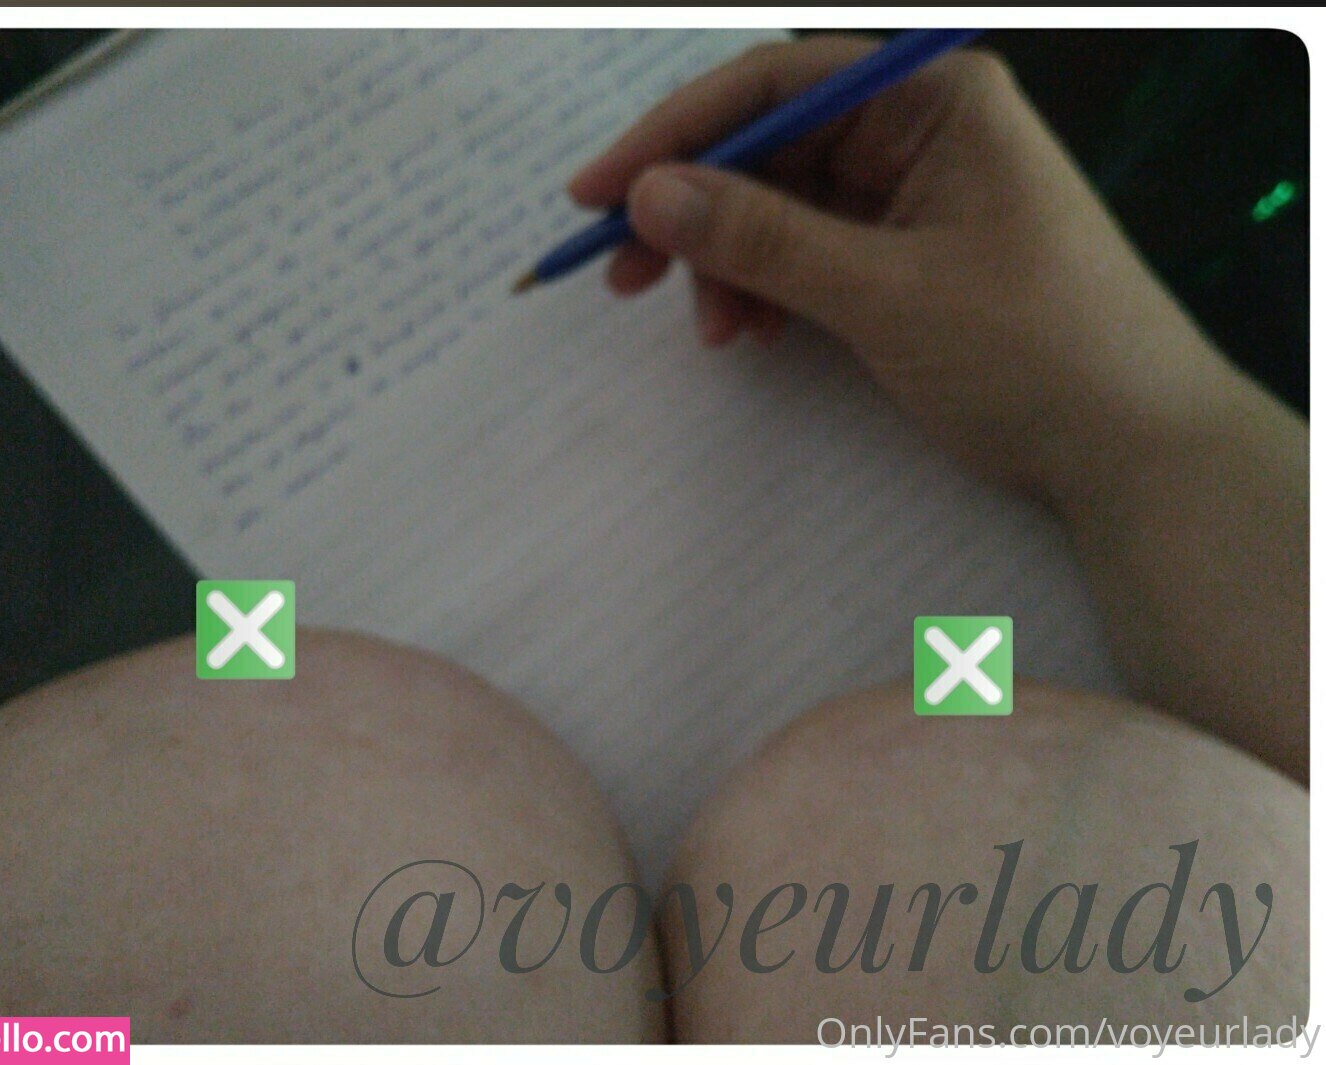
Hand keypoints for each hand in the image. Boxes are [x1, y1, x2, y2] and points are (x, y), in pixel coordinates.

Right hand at [568, 35, 1239, 509]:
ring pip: (783, 208)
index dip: (674, 134)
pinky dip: (770, 291)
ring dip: (731, 263)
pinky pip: (813, 254)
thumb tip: (646, 195)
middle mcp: (920, 130)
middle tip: (624, 276)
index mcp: (932, 97)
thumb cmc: (1028, 351)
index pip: (775, 85)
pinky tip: (749, 333)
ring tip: (711, 331)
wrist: (1133, 451)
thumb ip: (761, 238)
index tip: (596, 194)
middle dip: (697, 212)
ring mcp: (915, 196)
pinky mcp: (909, 258)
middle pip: (772, 147)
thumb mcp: (883, 291)